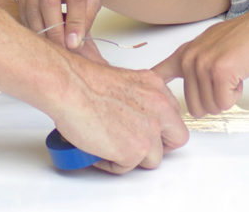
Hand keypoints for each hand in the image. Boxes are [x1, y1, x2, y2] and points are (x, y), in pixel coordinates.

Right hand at [17, 0, 104, 48]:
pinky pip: (23, 5)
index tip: (75, 42)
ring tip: (52, 44)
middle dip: (55, 28)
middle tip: (61, 47)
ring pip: (33, 4)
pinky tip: (40, 33)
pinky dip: (31, 23)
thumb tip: (73, 42)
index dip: (75, 21)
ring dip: (41, 28)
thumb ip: (86, 17)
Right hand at [54, 63, 188, 172]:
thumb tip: (135, 115)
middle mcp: (160, 108)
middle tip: (137, 147)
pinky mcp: (135, 150)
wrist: (71, 87)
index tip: (148, 132)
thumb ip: (139, 98)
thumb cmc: (86, 82)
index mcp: (157, 88)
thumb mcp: (126, 80)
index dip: (161, 128)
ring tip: (111, 148)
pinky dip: (112, 164)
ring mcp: (150, 130)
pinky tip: (99, 151)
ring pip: (154, 158)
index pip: (173, 116)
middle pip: (176, 138)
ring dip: (133, 158)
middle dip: (159, 146)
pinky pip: (127, 168)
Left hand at [152, 4, 248, 116]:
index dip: (157, 93)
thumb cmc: (247, 37)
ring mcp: (203, 65)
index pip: (158, 75)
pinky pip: (225, 103)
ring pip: (211, 107)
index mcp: (185, 53)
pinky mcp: (220, 72)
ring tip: (235, 72)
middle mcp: (189, 59)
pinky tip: (241, 75)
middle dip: (214, 100)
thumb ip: (197, 61)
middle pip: (194, 106)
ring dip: (227, 96)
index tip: (150, 100)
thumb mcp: (212, 45)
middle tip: (227, 80)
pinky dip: (236, 95)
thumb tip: (190, 84)